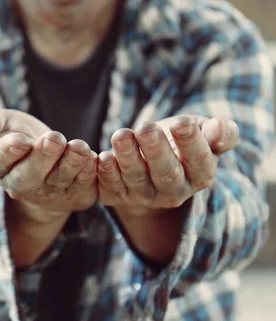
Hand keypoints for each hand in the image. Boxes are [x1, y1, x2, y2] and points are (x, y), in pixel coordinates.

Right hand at [0, 108, 98, 222]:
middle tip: (54, 139)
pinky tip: (93, 158)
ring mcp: (47, 194)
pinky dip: (88, 174)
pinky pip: (81, 187)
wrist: (44, 159)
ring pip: (57, 182)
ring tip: (79, 146)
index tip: (20, 141)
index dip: (7, 151)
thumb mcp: (1, 123)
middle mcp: (19, 185)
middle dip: (42, 159)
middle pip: (28, 177)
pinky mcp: (73, 196)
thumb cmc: (18, 136)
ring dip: (70, 165)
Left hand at [97, 116, 238, 216]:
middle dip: (156, 151)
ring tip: (121, 135)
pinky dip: (103, 172)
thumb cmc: (178, 140)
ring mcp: (142, 197)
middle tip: (147, 129)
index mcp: (200, 176)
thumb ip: (219, 133)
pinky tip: (100, 156)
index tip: (182, 123)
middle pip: (166, 174)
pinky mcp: (115, 196)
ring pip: (135, 179)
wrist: (148, 159)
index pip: (199, 162)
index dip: (191, 143)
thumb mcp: (202, 133)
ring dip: (127, 157)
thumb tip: (220, 128)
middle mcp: (172, 192)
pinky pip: (108, 187)